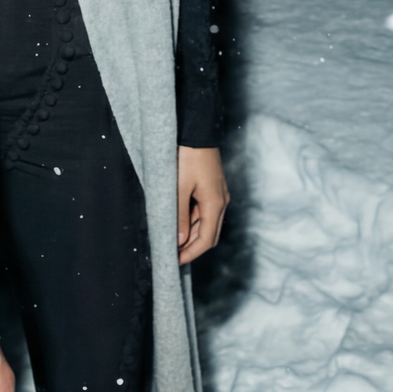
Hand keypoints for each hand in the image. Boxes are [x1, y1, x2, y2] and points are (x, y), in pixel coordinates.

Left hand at [176, 145, 228, 263]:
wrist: (196, 131)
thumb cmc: (187, 156)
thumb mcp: (178, 187)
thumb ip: (178, 216)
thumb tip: (179, 241)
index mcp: (215, 204)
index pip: (206, 239)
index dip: (191, 253)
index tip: (175, 260)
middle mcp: (221, 201)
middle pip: (209, 234)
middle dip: (192, 247)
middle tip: (172, 254)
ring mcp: (219, 194)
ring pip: (206, 223)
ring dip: (191, 233)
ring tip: (171, 238)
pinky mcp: (214, 187)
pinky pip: (205, 210)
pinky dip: (192, 220)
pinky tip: (178, 220)